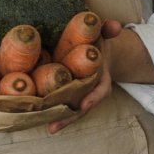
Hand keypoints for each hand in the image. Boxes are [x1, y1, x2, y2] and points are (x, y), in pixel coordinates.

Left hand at [47, 19, 124, 133]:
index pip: (100, 90)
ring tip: (49, 128)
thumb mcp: (103, 35)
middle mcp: (90, 90)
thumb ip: (108, 29)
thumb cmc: (97, 43)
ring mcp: (79, 95)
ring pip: (71, 111)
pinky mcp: (67, 94)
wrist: (97, 52)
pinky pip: (61, 105)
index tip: (83, 105)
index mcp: (102, 78)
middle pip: (82, 107)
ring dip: (60, 120)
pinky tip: (37, 119)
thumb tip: (115, 26)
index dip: (93, 98)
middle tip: (55, 125)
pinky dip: (52, 113)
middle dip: (70, 117)